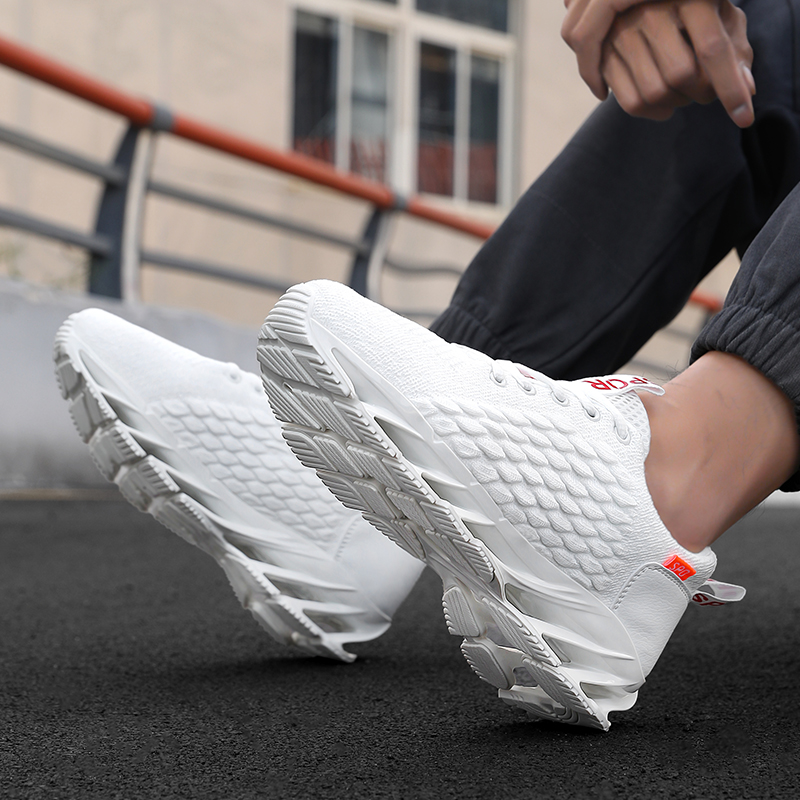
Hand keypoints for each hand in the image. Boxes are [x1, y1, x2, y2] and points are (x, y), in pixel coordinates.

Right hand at [563, 0, 754, 126]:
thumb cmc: (691, 7)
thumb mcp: (720, 16)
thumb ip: (736, 50)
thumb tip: (747, 89)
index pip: (713, 48)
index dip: (730, 87)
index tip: (744, 118)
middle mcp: (652, 9)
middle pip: (680, 75)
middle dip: (700, 94)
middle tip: (705, 92)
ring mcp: (623, 31)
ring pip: (654, 92)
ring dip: (675, 105)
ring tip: (683, 96)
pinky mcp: (603, 54)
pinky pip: (631, 102)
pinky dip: (651, 113)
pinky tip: (663, 107)